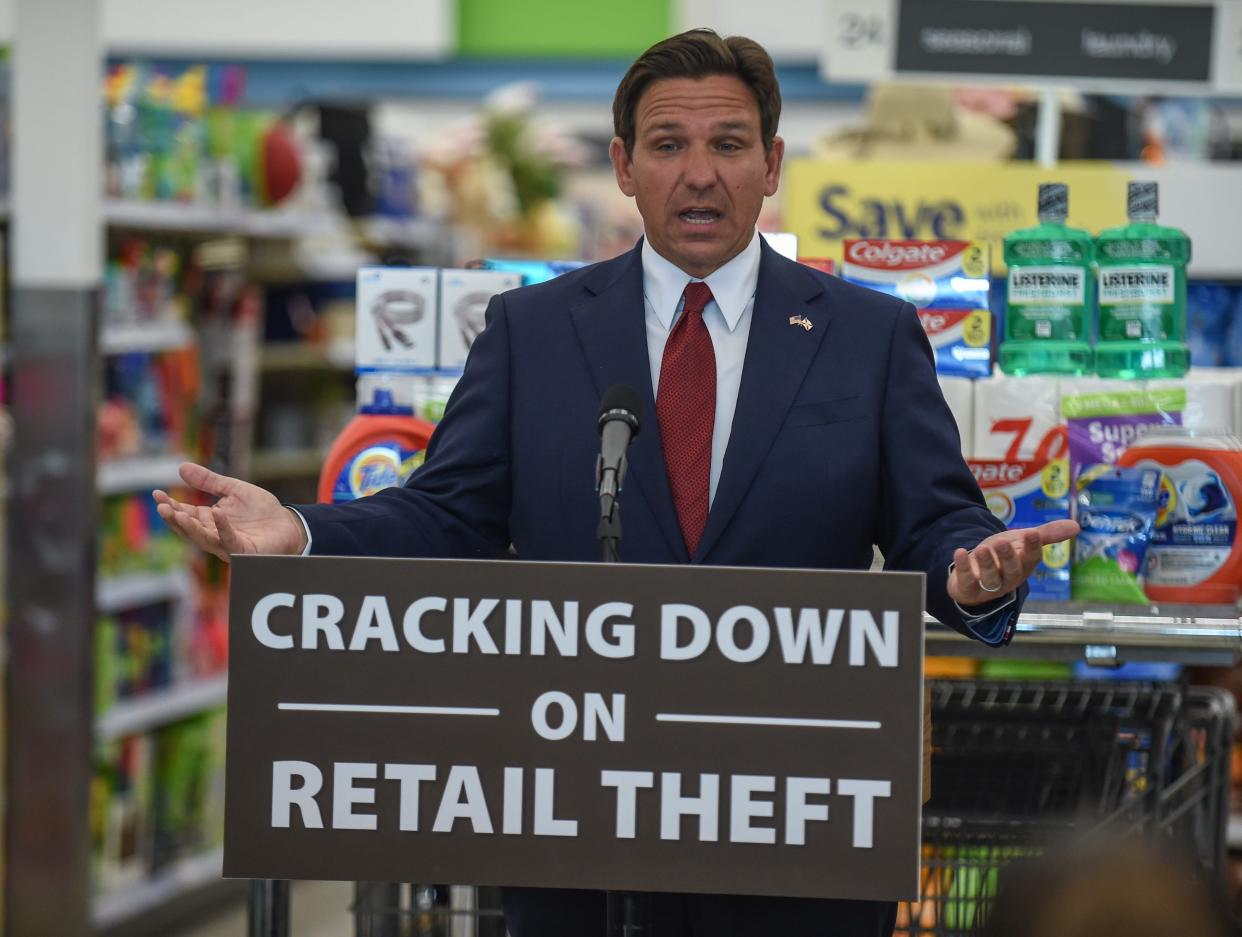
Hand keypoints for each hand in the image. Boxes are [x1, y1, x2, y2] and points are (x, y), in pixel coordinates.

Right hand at [153, 462, 308, 562]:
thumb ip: (209, 481)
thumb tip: (181, 467)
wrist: (288, 524)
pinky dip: (222, 526)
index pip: (184, 514)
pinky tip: (216, 512)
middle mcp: (214, 535)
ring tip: (177, 513)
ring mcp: (227, 545)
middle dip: (174, 518)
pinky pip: (230, 539)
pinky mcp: (244, 551)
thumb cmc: (261, 510)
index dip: (170, 505)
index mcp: (209, 520)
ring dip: (189, 527)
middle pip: (189, 529)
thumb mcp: (233, 490)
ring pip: (203, 538)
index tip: (157, 493)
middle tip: (162, 507)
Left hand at [948, 519, 1079, 607]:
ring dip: (986, 564)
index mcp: (1024, 566)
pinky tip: (958, 552)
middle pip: (1011, 571)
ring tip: (981, 549)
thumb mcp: (1022, 541)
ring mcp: (989, 586)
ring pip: (990, 578)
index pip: (1032, 558)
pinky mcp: (969, 588)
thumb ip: (1046, 534)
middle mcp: (1009, 578)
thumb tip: (1077, 526)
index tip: (1032, 533)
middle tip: (1003, 543)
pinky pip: (967, 580)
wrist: (975, 574)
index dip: (1033, 547)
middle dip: (1008, 557)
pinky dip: (963, 567)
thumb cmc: (1003, 555)